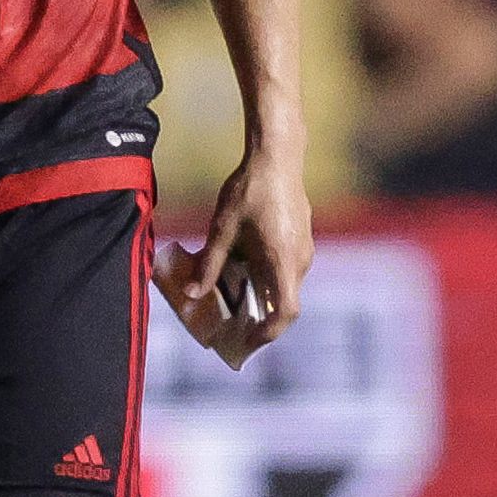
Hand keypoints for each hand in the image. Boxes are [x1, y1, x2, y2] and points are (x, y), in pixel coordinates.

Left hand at [163, 150, 311, 370]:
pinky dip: (266, 278)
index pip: (286, 314)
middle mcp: (300, 260)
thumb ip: (210, 264)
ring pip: (284, 285)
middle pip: (283, 303)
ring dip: (260, 295)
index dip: (268, 334)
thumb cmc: (250, 191)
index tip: (247, 341)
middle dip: (258, 318)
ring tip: (229, 295)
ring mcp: (304, 248)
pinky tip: (241, 268)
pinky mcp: (301, 238)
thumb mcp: (223, 230)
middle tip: (230, 325)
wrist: (277, 156)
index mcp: (284, 262)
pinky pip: (286, 269)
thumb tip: (193, 295)